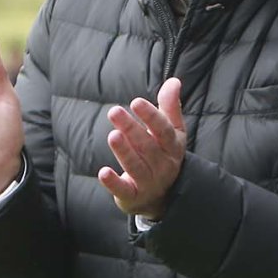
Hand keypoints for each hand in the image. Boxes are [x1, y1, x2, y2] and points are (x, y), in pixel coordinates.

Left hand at [99, 78, 185, 219]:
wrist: (162, 196)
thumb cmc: (163, 154)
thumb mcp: (171, 131)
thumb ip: (170, 106)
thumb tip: (174, 81)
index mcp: (173, 147)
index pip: (164, 130)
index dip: (151, 116)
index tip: (136, 102)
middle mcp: (163, 165)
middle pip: (148, 146)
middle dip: (131, 129)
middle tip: (114, 111)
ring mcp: (149, 182)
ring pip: (136, 166)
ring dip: (124, 151)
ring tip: (113, 135)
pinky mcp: (133, 196)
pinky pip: (123, 190)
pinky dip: (113, 183)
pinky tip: (103, 172)